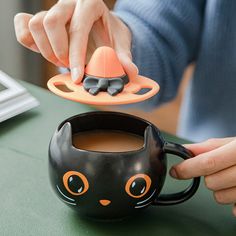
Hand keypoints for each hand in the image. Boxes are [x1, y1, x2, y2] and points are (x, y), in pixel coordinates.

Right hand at [14, 0, 137, 82]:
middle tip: (70, 66)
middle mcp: (69, 3)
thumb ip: (124, 57)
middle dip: (59, 52)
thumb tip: (130, 72)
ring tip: (61, 61)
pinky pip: (24, 25)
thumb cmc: (110, 33)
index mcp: (89, 4)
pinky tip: (44, 51)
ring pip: (35, 24)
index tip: (77, 76)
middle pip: (50, 22)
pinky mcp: (42, 20)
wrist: (102, 25)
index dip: (76, 56)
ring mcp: (54, 10)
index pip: (77, 29)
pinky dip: (28, 41)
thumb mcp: (120, 43)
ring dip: (46, 50)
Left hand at [170, 137, 235, 216]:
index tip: (176, 171)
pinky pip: (234, 209)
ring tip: (232, 177)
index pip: (208, 162)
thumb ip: (207, 147)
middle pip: (212, 182)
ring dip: (220, 188)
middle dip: (208, 177)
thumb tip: (183, 149)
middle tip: (219, 169)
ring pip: (220, 197)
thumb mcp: (232, 143)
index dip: (188, 168)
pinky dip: (233, 200)